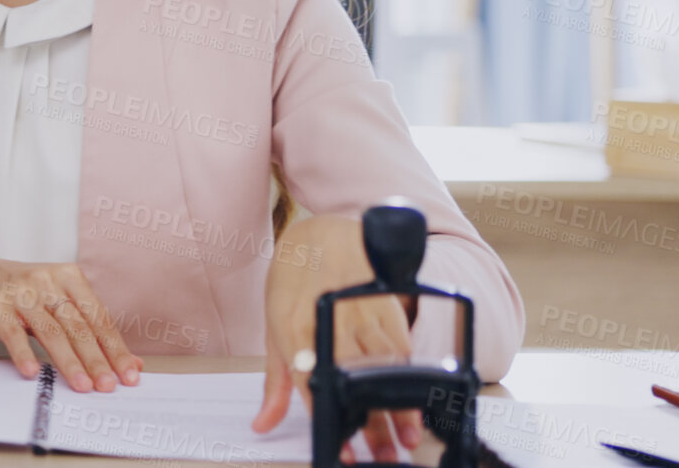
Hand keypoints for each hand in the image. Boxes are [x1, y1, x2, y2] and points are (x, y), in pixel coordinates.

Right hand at [0, 255, 141, 392]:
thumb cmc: (23, 292)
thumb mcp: (57, 302)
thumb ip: (91, 328)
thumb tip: (131, 362)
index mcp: (68, 276)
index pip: (98, 317)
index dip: (115, 347)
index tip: (129, 373)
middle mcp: (46, 281)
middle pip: (77, 325)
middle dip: (96, 359)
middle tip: (107, 385)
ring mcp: (20, 292)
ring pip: (50, 331)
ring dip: (68, 361)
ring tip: (81, 386)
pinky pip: (12, 332)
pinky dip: (23, 353)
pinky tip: (33, 372)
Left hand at [252, 214, 422, 462]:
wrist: (323, 233)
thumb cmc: (292, 283)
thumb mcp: (273, 329)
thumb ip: (275, 382)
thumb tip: (263, 423)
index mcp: (295, 325)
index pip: (315, 381)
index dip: (332, 419)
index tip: (345, 451)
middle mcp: (331, 318)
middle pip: (356, 378)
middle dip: (374, 423)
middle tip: (385, 457)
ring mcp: (363, 311)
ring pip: (387, 367)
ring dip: (401, 406)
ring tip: (409, 438)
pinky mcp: (387, 306)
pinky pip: (402, 348)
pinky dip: (409, 377)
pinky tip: (415, 401)